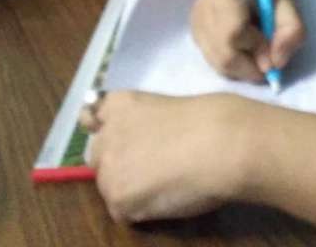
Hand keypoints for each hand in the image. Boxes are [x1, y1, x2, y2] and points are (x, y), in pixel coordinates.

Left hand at [80, 91, 251, 221]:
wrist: (222, 142)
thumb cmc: (212, 117)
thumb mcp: (172, 107)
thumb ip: (150, 122)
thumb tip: (150, 142)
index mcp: (121, 102)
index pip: (93, 116)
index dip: (107, 130)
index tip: (119, 137)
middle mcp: (107, 133)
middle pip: (97, 156)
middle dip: (116, 162)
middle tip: (146, 168)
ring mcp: (109, 168)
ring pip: (109, 187)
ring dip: (128, 188)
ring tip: (163, 185)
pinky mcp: (118, 201)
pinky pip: (124, 212)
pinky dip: (142, 209)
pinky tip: (167, 197)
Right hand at [190, 0, 304, 82]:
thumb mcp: (290, 4)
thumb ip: (291, 31)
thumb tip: (276, 64)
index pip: (234, 32)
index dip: (256, 48)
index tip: (272, 48)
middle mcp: (203, 9)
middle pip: (224, 56)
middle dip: (251, 66)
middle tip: (268, 59)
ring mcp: (195, 24)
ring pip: (219, 65)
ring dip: (244, 68)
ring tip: (257, 49)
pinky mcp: (195, 37)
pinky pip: (216, 64)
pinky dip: (235, 66)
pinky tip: (245, 49)